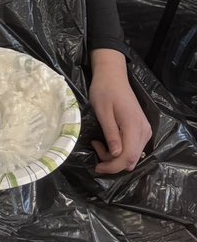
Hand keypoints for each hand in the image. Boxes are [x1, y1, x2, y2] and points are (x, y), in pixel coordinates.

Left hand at [89, 49, 151, 173]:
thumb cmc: (104, 90)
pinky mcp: (142, 128)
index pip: (128, 157)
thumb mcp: (102, 112)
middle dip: (113, 162)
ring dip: (116, 156)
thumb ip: (111, 134)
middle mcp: (144, 131)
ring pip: (133, 155)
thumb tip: (116, 156)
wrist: (112, 75)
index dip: (113, 167)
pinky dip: (121, 150)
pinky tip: (109, 140)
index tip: (97, 166)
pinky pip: (134, 147)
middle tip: (96, 147)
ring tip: (99, 142)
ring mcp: (145, 130)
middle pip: (132, 159)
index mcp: (134, 126)